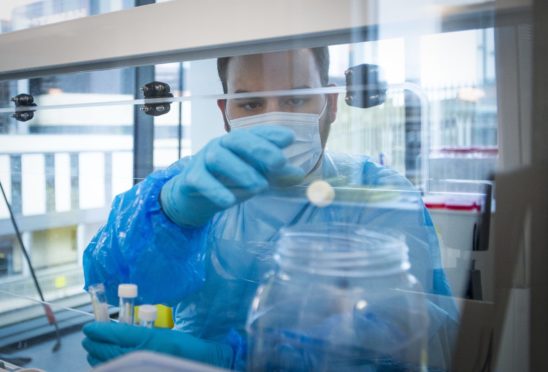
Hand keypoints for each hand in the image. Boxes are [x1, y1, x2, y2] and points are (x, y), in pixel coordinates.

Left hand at [82, 322, 233, 367]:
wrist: (209, 364)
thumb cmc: (191, 349)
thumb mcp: (169, 335)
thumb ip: (146, 334)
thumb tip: (120, 331)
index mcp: (156, 340)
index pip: (122, 334)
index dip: (103, 331)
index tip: (90, 327)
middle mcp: (148, 355)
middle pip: (112, 351)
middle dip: (96, 344)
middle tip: (87, 337)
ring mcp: (145, 366)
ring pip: (113, 364)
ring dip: (98, 356)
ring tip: (91, 349)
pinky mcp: (146, 370)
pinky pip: (122, 369)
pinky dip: (109, 366)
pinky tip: (105, 363)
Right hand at [161, 125, 303, 226]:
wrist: (194, 198)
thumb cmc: (228, 181)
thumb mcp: (256, 176)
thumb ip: (276, 174)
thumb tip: (299, 174)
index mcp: (238, 142)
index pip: (255, 133)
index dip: (272, 134)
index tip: (290, 138)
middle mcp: (220, 146)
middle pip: (238, 140)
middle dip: (260, 149)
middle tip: (280, 162)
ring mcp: (203, 160)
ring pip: (219, 157)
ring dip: (241, 170)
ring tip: (260, 186)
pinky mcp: (191, 178)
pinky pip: (201, 180)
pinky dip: (216, 190)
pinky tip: (230, 201)